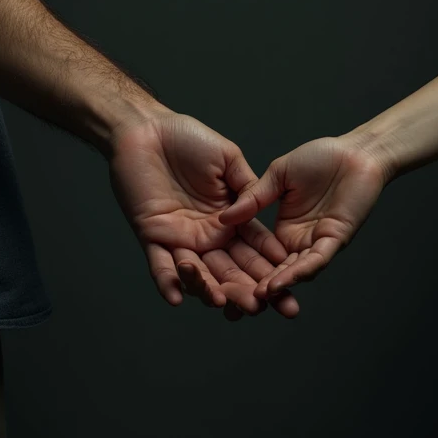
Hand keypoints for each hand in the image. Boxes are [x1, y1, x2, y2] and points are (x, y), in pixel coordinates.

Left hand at [107, 109, 298, 319]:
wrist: (147, 129)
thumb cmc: (188, 137)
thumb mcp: (228, 159)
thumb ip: (247, 188)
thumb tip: (265, 215)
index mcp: (229, 219)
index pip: (255, 249)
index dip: (271, 267)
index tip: (290, 285)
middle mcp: (208, 235)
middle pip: (230, 270)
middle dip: (246, 290)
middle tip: (261, 307)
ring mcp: (180, 238)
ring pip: (198, 274)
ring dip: (210, 291)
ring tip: (223, 302)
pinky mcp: (152, 235)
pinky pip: (159, 265)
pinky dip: (167, 282)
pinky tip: (177, 298)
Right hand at [218, 134, 390, 297]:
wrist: (354, 150)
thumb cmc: (320, 158)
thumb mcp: (278, 175)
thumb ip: (254, 197)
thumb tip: (224, 217)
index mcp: (282, 230)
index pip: (258, 256)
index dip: (240, 270)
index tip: (215, 282)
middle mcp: (298, 242)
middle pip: (275, 272)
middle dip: (256, 288)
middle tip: (234, 305)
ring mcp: (317, 243)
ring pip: (295, 272)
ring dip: (277, 285)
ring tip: (258, 297)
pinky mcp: (336, 240)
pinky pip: (316, 260)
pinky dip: (300, 272)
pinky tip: (283, 282)